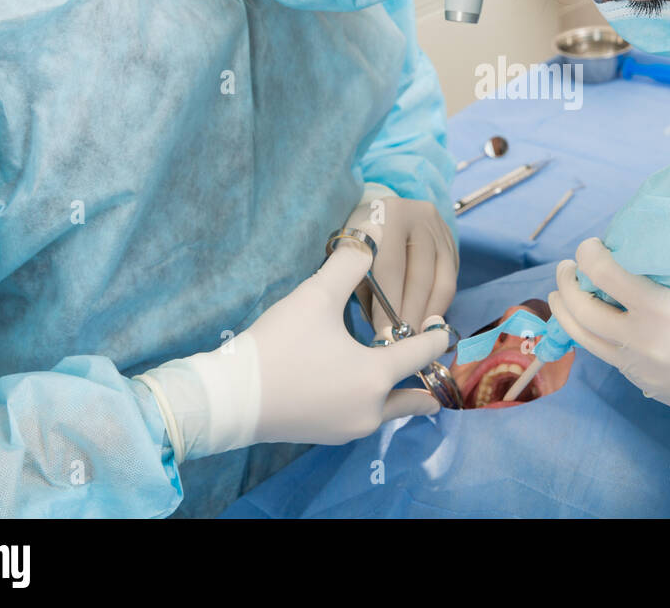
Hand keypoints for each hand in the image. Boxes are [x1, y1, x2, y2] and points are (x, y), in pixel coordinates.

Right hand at [136, 245, 448, 460]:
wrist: (228, 399)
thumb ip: (350, 263)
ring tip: (402, 376)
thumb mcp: (315, 296)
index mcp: (376, 376)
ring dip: (399, 392)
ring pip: (389, 410)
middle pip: (414, 395)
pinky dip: (373, 402)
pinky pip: (365, 418)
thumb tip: (373, 233)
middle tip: (431, 358)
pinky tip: (361, 385)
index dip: (435, 336)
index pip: (423, 353)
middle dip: (425, 377)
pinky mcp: (327, 436)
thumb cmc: (277, 345)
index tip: (441, 324)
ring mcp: (349, 428)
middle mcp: (371, 409)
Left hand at [345, 187, 457, 337]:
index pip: (390, 267)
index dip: (387, 306)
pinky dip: (438, 307)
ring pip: (442, 282)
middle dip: (411, 316)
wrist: (376, 213)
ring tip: (416, 341)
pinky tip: (426, 324)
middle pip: (420, 276)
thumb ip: (362, 285)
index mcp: (388, 214)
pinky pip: (450, 282)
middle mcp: (420, 216)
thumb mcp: (351, 257)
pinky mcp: (452, 243)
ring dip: (429, 316)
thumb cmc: (358, 243)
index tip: (384, 336)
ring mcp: (441, 229)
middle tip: (402, 345)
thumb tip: (383, 331)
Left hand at [548, 238, 669, 435]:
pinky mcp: (639, 382)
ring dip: (566, 312)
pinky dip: (591, 333)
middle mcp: (641, 339)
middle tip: (567, 268)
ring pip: (583, 337)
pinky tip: (592, 319)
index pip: (604, 273)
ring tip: (560, 295)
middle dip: (567, 283)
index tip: (591, 246)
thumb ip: (660, 271)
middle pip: (582, 309)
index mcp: (658, 309)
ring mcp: (637, 366)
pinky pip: (605, 354)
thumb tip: (624, 252)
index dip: (589, 254)